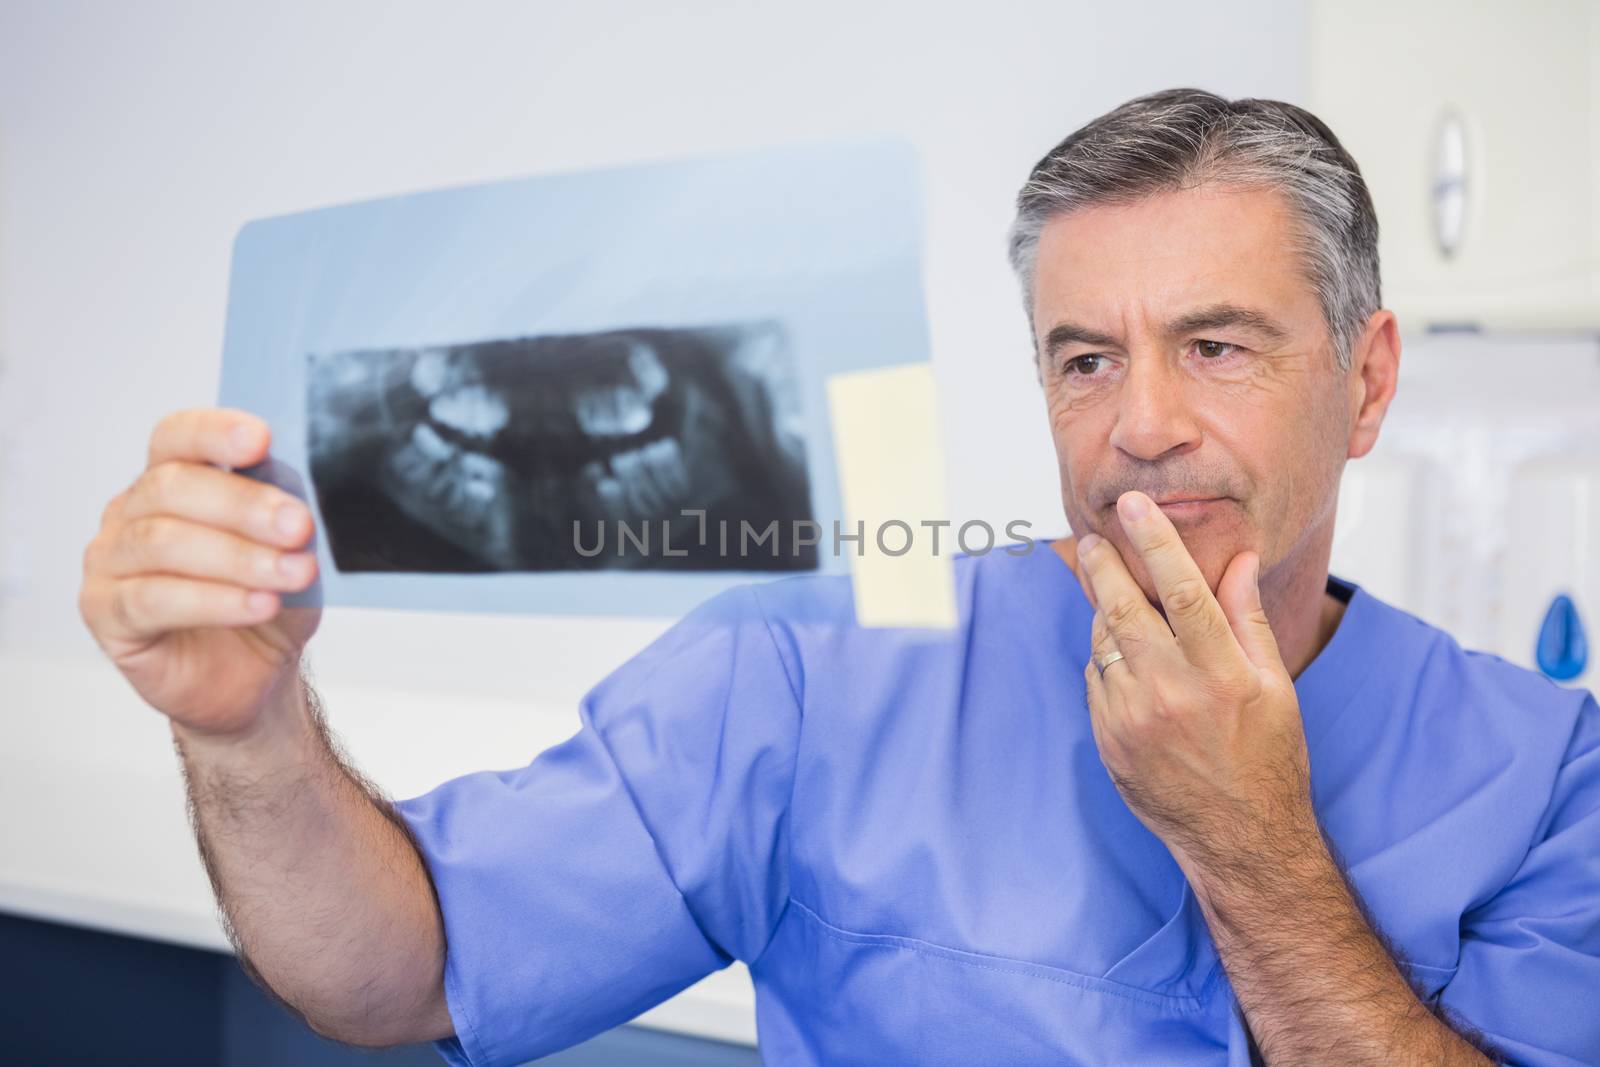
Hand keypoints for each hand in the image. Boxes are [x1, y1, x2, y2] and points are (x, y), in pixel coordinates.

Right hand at [78, 409, 321, 736]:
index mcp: (171, 480)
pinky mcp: (106, 613)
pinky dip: (215, 600)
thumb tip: (291, 489)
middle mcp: (131, 513)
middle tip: (298, 526)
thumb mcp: (290, 552)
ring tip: (293, 574)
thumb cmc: (265, 602)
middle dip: (244, 505)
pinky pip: (153, 598)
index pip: (177, 437)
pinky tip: (259, 604)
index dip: (214, 433)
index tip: (260, 440)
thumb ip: (283, 514)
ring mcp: (110, 562)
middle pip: (172, 487)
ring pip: (162, 543)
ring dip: (238, 558)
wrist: (255, 674)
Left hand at [1072, 490, 1315, 870]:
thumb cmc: (1268, 758)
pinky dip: (1106, 660)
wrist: (1239, 840)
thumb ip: (1248, 619)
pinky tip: (1127, 661)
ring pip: (1104, 643)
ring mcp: (1132, 720)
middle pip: (1123, 609)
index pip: (1183, 590)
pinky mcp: (1108, 740)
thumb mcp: (1274, 687)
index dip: (1157, 541)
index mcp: (1220, 675)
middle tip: (1094, 539)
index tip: (1135, 505)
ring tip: (1120, 602)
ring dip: (1107, 615)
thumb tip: (1239, 559)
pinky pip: (1096, 680)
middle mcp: (1171, 694)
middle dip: (1104, 567)